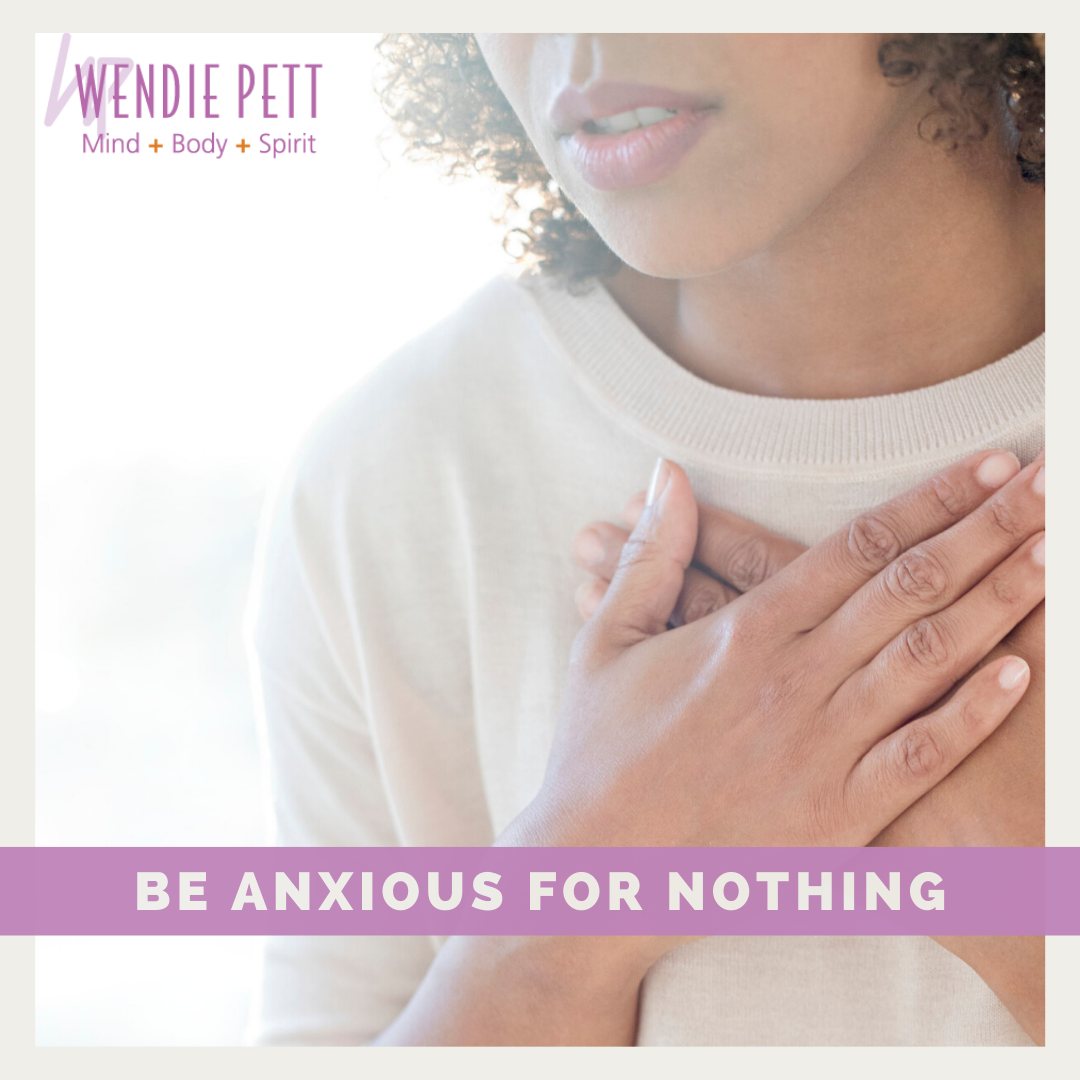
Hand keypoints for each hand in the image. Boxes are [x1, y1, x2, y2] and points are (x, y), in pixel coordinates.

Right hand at [527, 449, 1043, 857]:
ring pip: (929, 659)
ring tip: (1053, 556)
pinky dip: (975, 712)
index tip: (983, 465)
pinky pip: (921, 755)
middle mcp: (794, 680)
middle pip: (910, 588)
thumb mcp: (607, 641)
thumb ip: (650, 554)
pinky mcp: (837, 816)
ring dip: (1000, 602)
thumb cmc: (597, 751)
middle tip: (1049, 486)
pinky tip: (1023, 673)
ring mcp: (821, 749)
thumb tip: (668, 473)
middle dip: (988, 529)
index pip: (856, 548)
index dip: (928, 500)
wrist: (596, 868)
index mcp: (743, 633)